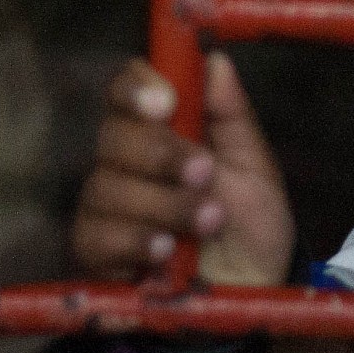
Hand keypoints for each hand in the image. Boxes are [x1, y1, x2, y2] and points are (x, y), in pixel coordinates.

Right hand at [70, 53, 296, 286]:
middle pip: (112, 135)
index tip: (168, 103)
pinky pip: (97, 235)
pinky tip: (167, 251)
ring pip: (107, 187)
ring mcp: (108, 206)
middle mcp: (128, 162)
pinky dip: (136, 240)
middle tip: (205, 173)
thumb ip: (233, 117)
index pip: (128, 89)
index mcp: (165, 130)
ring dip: (164, 204)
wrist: (251, 293)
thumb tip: (215, 60)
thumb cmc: (251, 228)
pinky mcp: (97, 251)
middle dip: (161, 154)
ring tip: (209, 221)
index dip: (138, 89)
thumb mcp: (256, 170)